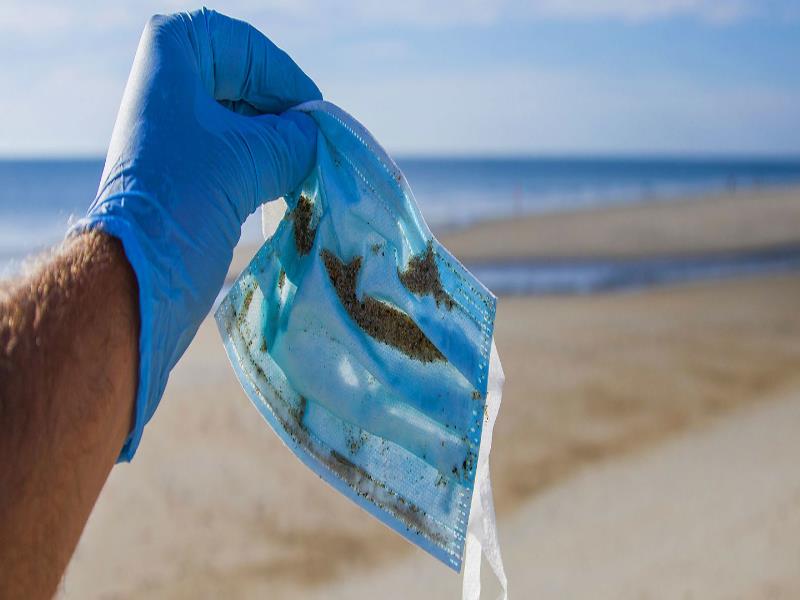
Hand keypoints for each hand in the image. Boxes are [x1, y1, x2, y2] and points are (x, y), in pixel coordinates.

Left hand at [71, 9, 320, 458]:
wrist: (136, 272)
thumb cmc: (184, 198)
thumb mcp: (248, 157)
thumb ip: (294, 137)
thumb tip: (319, 136)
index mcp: (169, 60)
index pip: (241, 46)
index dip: (281, 74)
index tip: (310, 109)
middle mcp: (167, 90)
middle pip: (244, 84)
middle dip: (283, 113)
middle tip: (318, 142)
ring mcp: (175, 134)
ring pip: (243, 123)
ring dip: (278, 144)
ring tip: (308, 166)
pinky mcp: (185, 174)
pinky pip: (237, 154)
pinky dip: (266, 165)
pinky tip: (289, 183)